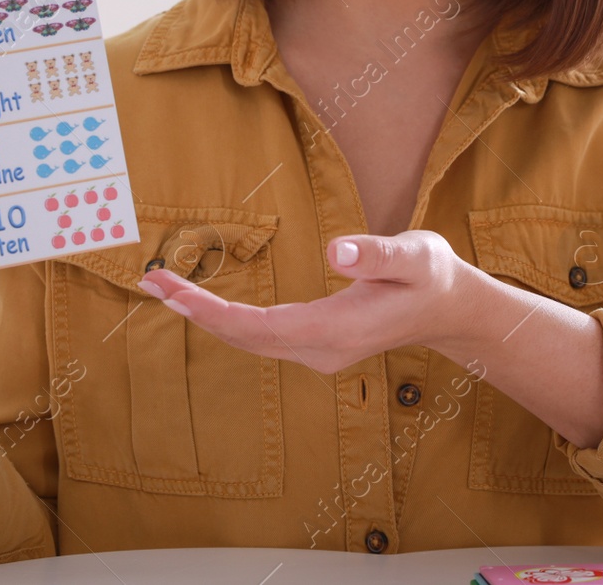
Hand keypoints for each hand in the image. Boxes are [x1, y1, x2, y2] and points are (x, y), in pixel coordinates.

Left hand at [138, 229, 478, 373]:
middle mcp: (320, 350)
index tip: (175, 293)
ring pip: (250, 340)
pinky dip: (228, 319)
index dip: (214, 313)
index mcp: (337, 331)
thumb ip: (377, 254)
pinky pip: (261, 336)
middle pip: (245, 338)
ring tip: (165, 287)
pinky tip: (205, 304)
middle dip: (196, 311)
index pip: (261, 327)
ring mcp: (317, 352)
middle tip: (151, 279)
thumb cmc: (432, 275)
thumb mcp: (415, 256)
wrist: (451, 308)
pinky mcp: (316, 344)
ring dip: (207, 316)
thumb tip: (335, 250)